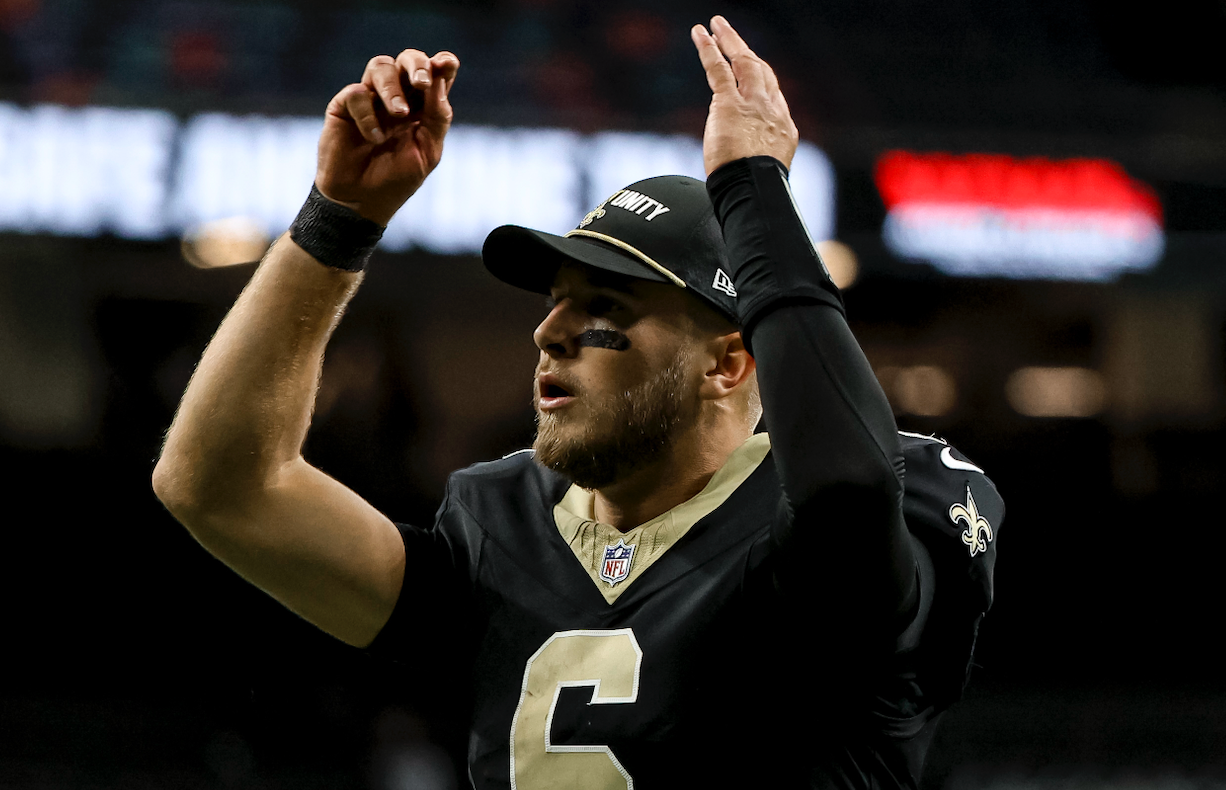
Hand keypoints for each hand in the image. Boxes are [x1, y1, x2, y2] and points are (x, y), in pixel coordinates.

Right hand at [315, 49, 460, 224]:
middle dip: (416, 65)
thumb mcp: (428, 151)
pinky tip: (373, 138)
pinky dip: (368, 115)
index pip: (435, 74)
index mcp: (422, 107)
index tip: (447, 65)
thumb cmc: (397, 180)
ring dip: (393, 86)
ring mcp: (371, 100)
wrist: (361, 202)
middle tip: (421, 84)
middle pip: (407, 59)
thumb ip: (437, 116)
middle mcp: (397, 97)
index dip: (443, 63)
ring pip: (380, 66)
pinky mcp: (344, 107)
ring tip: (399, 114)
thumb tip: (439, 79)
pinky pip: (357, 94)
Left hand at [691, 16, 797, 175]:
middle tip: (733, 39)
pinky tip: (700, 34)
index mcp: (783, 130)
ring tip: (717, 26)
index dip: (763, 82)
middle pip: (762, 72)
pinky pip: (719, 69)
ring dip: (730, 40)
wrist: (754, 190)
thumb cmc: (754, 191)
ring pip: (744, 62)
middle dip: (747, 53)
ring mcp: (753, 104)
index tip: (753, 71)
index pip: (774, 97)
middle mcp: (772, 111)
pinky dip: (709, 49)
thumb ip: (754, 162)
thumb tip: (738, 171)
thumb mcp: (762, 174)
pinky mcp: (730, 103)